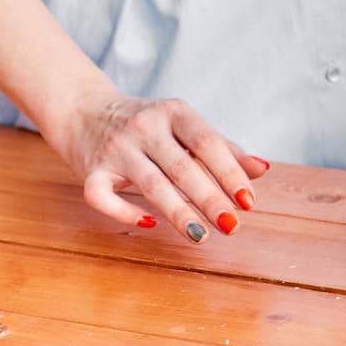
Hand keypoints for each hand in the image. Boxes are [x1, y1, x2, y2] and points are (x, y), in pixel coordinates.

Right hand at [45, 90, 268, 241]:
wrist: (82, 109)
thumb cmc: (147, 124)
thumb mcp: (184, 126)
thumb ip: (223, 148)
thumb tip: (263, 170)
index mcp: (174, 112)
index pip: (208, 143)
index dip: (230, 172)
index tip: (249, 201)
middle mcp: (144, 127)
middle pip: (182, 167)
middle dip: (210, 198)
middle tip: (232, 225)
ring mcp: (115, 149)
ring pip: (150, 184)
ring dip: (178, 213)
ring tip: (201, 236)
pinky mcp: (90, 170)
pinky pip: (103, 197)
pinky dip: (125, 213)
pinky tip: (150, 225)